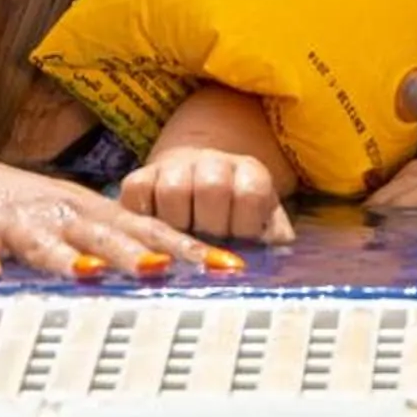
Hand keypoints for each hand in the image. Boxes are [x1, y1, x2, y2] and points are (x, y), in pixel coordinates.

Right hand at [0, 153, 236, 281]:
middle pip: (108, 234)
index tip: (230, 267)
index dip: (189, 248)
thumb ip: (112, 244)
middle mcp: (60, 212)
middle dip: (143, 253)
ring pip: (46, 241)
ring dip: (68, 257)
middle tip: (176, 271)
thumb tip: (168, 270)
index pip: (151, 230)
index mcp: (89, 211)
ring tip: (92, 274)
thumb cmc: (10, 208)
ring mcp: (14, 221)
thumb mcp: (69, 221)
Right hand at [120, 144, 296, 244]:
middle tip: (209, 241)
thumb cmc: (231, 218)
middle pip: (212, 187)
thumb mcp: (259, 225)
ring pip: (173, 190)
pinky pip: (136, 191)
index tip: (240, 238)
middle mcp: (213, 161)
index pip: (251, 192)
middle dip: (212, 224)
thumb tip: (280, 254)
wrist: (193, 187)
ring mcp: (174, 167)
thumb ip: (272, 239)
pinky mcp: (139, 178)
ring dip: (178, 224)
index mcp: (249, 172)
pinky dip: (144, 215)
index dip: (245, 224)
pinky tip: (157, 227)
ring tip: (183, 237)